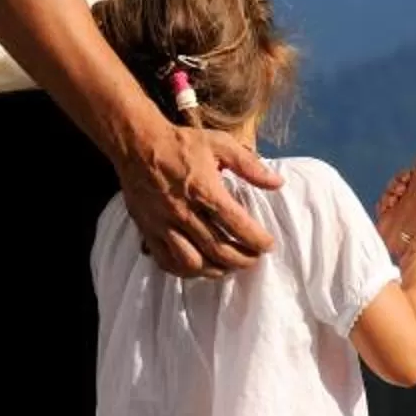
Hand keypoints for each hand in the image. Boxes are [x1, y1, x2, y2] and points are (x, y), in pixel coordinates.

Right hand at [119, 117, 280, 277]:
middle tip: (253, 258)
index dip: (258, 240)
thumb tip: (278, 183)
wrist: (137, 144)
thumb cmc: (181, 143)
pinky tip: (199, 267)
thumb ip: (250, 166)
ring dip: (216, 270)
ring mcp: (164, 226)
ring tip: (228, 266)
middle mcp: (185, 213)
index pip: (238, 225)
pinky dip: (185, 271)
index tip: (268, 244)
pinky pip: (167, 261)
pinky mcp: (149, 231)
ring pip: (194, 263)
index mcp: (205, 191)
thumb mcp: (220, 144)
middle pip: (219, 250)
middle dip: (242, 260)